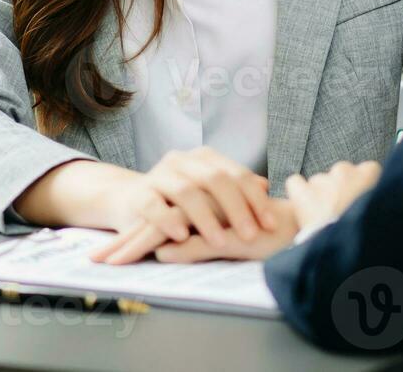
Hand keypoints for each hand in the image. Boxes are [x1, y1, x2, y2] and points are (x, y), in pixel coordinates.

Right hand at [89, 147, 274, 261]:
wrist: (131, 202)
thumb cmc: (179, 203)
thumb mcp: (209, 195)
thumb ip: (235, 190)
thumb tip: (265, 186)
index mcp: (204, 159)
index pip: (237, 174)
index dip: (256, 199)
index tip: (271, 225)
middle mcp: (183, 161)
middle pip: (215, 179)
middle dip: (236, 209)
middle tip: (251, 235)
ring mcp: (159, 175)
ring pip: (186, 192)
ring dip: (205, 219)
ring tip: (220, 242)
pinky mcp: (139, 194)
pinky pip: (154, 205)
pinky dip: (168, 220)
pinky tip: (181, 236)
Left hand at [285, 160, 380, 234]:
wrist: (351, 251)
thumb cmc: (372, 235)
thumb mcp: (385, 211)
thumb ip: (378, 198)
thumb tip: (375, 200)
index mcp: (369, 173)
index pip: (366, 170)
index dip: (361, 186)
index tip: (360, 200)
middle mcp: (345, 171)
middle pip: (341, 174)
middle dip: (340, 189)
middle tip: (342, 211)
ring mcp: (323, 181)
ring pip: (319, 181)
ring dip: (321, 194)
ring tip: (325, 217)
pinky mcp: (303, 193)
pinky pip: (295, 183)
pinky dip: (298, 194)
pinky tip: (304, 207)